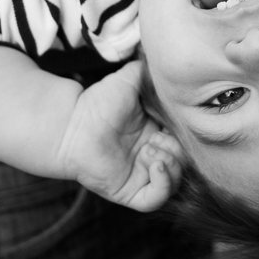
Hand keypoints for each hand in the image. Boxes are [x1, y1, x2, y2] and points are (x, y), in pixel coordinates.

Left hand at [56, 60, 183, 211]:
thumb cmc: (99, 101)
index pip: (186, 140)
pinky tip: (155, 164)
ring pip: (175, 182)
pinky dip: (163, 184)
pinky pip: (156, 199)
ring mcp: (142, 176)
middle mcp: (152, 156)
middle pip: (185, 162)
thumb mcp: (133, 79)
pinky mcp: (130, 192)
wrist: (72, 122)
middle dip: (179, 150)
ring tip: (151, 150)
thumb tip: (171, 60)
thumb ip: (152, 70)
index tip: (176, 122)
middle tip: (160, 137)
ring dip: (171, 165)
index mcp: (157, 133)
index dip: (186, 133)